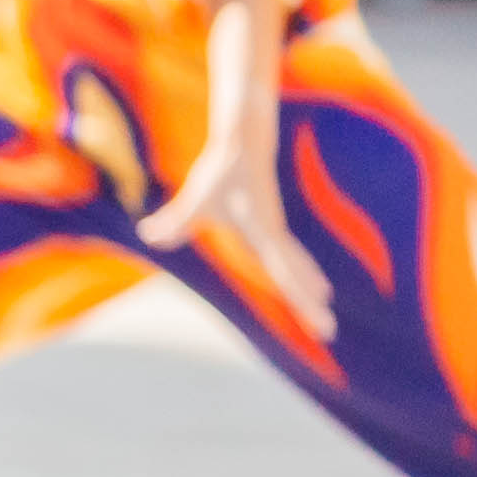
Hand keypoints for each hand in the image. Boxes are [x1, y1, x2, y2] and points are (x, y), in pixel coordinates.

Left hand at [136, 121, 334, 337]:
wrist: (245, 145)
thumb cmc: (220, 172)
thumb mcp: (194, 200)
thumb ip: (174, 221)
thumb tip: (147, 235)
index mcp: (264, 235)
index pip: (286, 275)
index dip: (301, 297)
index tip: (321, 313)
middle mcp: (275, 236)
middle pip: (297, 278)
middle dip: (310, 305)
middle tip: (328, 332)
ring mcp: (276, 231)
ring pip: (297, 266)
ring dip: (309, 287)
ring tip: (324, 307)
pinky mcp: (272, 225)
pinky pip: (291, 255)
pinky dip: (302, 270)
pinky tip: (312, 280)